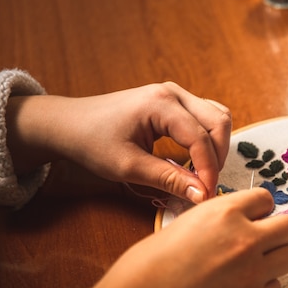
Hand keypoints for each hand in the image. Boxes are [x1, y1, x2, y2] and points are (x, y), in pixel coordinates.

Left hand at [6, 82, 231, 201]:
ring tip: (203, 171)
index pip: (200, 138)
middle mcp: (173, 93)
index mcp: (161, 104)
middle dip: (218, 157)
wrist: (68, 124)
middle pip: (218, 122)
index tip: (205, 195)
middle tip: (206, 184)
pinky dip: (209, 138)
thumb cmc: (92, 141)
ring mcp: (175, 94)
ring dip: (217, 146)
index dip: (208, 169)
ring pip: (217, 116)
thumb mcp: (128, 167)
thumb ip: (168, 179)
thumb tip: (201, 194)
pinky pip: (206, 116)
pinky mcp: (175, 101)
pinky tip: (197, 157)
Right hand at [56, 188, 287, 287]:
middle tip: (265, 241)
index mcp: (226, 212)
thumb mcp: (186, 223)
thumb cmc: (151, 263)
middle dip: (279, 232)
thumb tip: (238, 221)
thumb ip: (219, 219)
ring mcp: (253, 271)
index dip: (261, 209)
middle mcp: (246, 238)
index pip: (266, 198)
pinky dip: (264, 287)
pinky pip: (276, 287)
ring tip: (255, 265)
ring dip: (276, 259)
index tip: (256, 217)